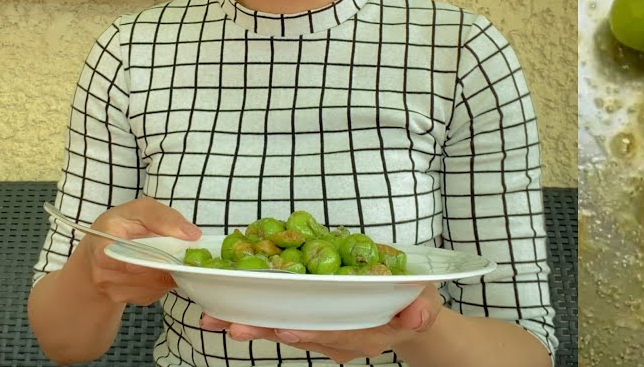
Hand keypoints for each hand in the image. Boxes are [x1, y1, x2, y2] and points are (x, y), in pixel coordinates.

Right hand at [74, 196, 201, 306]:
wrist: (104, 247)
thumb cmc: (123, 225)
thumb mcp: (139, 210)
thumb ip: (163, 218)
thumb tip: (192, 235)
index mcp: (102, 249)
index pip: (118, 261)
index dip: (143, 260)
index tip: (163, 255)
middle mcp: (103, 275)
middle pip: (144, 276)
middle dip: (167, 264)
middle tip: (183, 253)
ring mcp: (114, 291)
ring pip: (154, 286)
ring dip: (170, 272)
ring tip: (172, 256)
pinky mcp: (129, 299)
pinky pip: (156, 293)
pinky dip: (166, 280)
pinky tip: (163, 267)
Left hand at [199, 284, 443, 362]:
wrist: (408, 315)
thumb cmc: (414, 302)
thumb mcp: (426, 303)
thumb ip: (421, 310)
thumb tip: (417, 314)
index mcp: (367, 335)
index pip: (337, 335)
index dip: (312, 332)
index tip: (286, 327)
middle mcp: (339, 340)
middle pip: (300, 335)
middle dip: (267, 330)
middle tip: (234, 326)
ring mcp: (323, 335)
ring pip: (285, 330)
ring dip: (252, 324)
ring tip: (217, 319)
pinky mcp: (310, 324)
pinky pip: (282, 321)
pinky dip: (256, 314)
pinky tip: (226, 308)